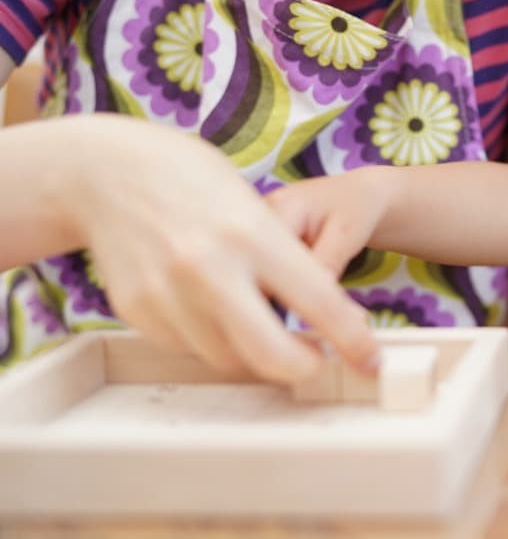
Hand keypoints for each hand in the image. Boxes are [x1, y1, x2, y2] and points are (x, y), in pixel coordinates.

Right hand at [58, 115, 378, 382]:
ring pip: (229, 359)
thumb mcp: (254, 204)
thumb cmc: (192, 178)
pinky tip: (215, 308)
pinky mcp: (137, 310)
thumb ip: (287, 255)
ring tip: (263, 322)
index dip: (351, 338)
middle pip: (271, 354)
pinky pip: (188, 348)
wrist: (107, 171)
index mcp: (251, 232)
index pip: (319, 300)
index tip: (369, 357)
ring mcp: (167, 294)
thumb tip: (324, 308)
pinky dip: (211, 339)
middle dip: (304, 367)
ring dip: (255, 352)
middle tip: (318, 359)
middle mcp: (208, 268)